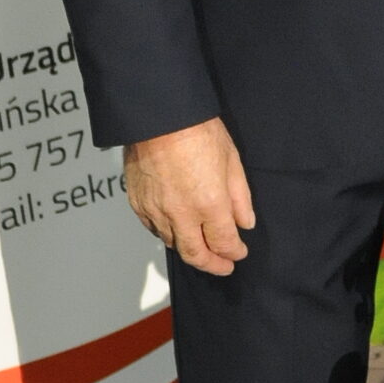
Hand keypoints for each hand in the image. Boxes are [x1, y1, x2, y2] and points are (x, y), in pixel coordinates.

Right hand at [124, 118, 255, 275]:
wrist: (159, 116)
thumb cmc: (197, 130)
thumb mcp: (232, 161)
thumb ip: (240, 198)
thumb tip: (245, 223)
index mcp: (209, 204)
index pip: (224, 243)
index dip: (234, 253)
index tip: (239, 253)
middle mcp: (181, 213)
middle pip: (195, 255)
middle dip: (212, 265)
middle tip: (222, 266)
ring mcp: (156, 210)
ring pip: (172, 244)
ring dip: (189, 250)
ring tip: (200, 248)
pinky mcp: (138, 203)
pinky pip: (153, 229)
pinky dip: (166, 234)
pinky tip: (175, 229)